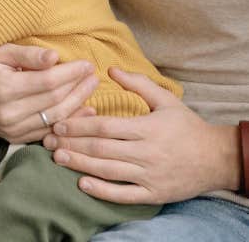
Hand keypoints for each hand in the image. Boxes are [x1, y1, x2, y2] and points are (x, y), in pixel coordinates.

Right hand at [0, 43, 98, 143]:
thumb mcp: (1, 51)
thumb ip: (28, 54)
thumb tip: (54, 57)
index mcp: (4, 88)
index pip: (47, 82)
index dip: (70, 73)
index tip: (86, 64)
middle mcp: (8, 113)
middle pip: (54, 102)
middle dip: (78, 88)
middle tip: (93, 76)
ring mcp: (11, 129)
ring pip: (54, 119)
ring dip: (77, 105)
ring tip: (90, 90)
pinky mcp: (15, 138)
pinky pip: (47, 131)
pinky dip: (67, 122)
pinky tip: (82, 110)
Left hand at [44, 67, 241, 203]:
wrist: (217, 159)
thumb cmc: (187, 126)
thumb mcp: (165, 99)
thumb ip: (137, 84)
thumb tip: (109, 70)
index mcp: (146, 129)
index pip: (105, 127)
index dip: (79, 125)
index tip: (58, 122)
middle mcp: (146, 153)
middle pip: (102, 149)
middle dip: (73, 144)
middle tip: (48, 141)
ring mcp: (150, 176)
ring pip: (109, 171)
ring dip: (80, 165)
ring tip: (57, 158)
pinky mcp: (154, 194)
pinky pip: (124, 195)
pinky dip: (103, 191)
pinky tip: (83, 184)